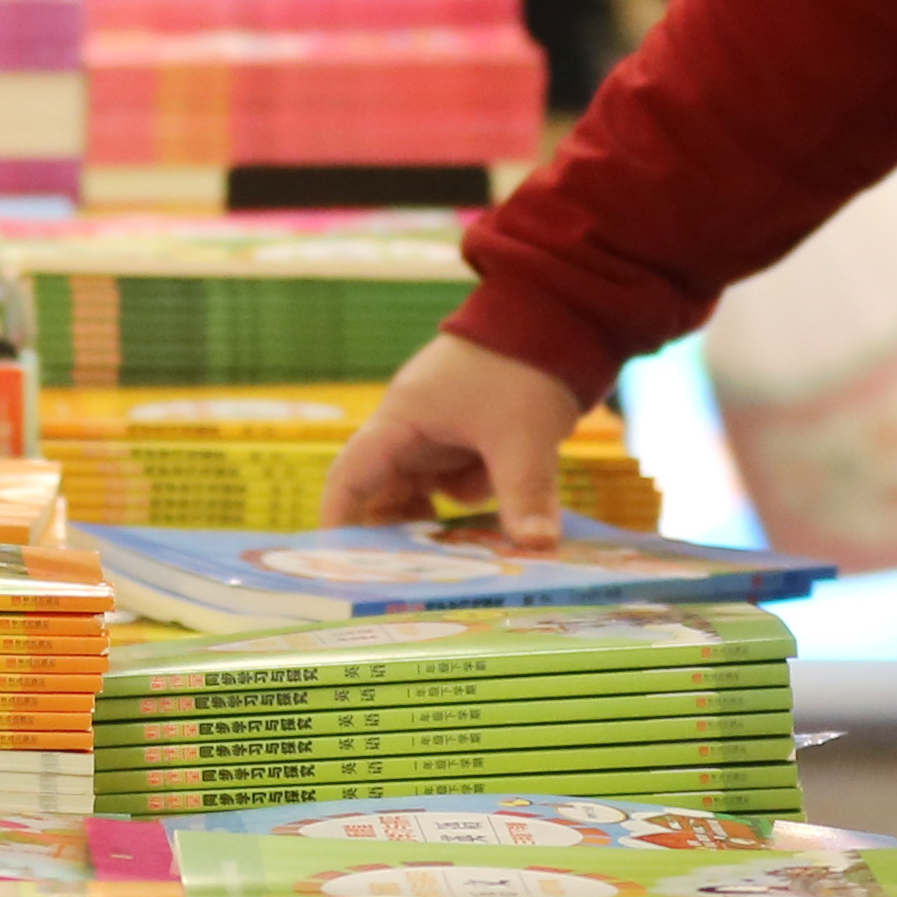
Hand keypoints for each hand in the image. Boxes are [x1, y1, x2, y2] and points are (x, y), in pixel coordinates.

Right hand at [321, 335, 587, 547]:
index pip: (351, 476)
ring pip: (429, 493)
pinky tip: (502, 528)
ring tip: (461, 565)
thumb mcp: (523, 436)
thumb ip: (525, 494)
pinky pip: (461, 482)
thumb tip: (537, 547)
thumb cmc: (521, 365)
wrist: (558, 315)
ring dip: (444, 522)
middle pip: (387, 493)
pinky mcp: (473, 436)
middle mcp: (414, 429)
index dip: (339, 519)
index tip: (338, 564)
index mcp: (403, 420)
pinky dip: (476, 504)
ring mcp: (444, 432)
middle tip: (414, 580)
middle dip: (399, 535)